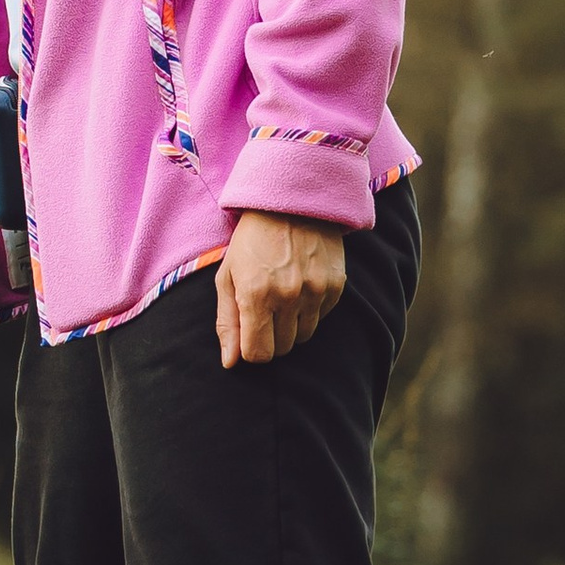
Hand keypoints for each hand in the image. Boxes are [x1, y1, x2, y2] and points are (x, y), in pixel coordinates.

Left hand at [215, 213, 345, 367]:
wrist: (292, 202)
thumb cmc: (251, 240)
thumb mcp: (227, 276)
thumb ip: (227, 322)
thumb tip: (230, 362)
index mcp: (256, 295)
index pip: (258, 354)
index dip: (251, 351)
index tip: (249, 336)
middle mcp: (288, 296)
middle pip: (282, 349)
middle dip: (271, 337)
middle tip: (264, 312)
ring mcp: (315, 291)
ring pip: (303, 336)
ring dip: (291, 325)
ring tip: (282, 296)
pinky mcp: (336, 286)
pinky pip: (322, 317)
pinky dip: (310, 309)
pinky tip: (300, 284)